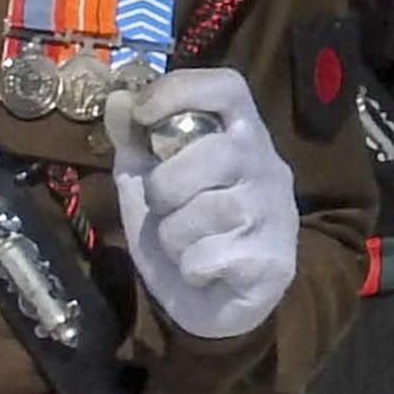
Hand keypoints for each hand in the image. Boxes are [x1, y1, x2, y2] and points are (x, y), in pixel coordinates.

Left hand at [111, 69, 298, 342]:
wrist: (216, 304)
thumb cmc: (185, 232)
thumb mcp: (149, 183)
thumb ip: (135, 143)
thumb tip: (118, 99)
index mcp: (240, 137)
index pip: (227, 88)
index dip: (180, 91)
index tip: (142, 114)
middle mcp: (267, 167)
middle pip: (214, 153)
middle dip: (166, 185)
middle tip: (161, 206)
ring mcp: (276, 213)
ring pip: (209, 210)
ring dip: (174, 235)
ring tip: (183, 244)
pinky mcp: (275, 261)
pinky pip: (211, 256)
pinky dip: (190, 268)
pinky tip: (202, 271)